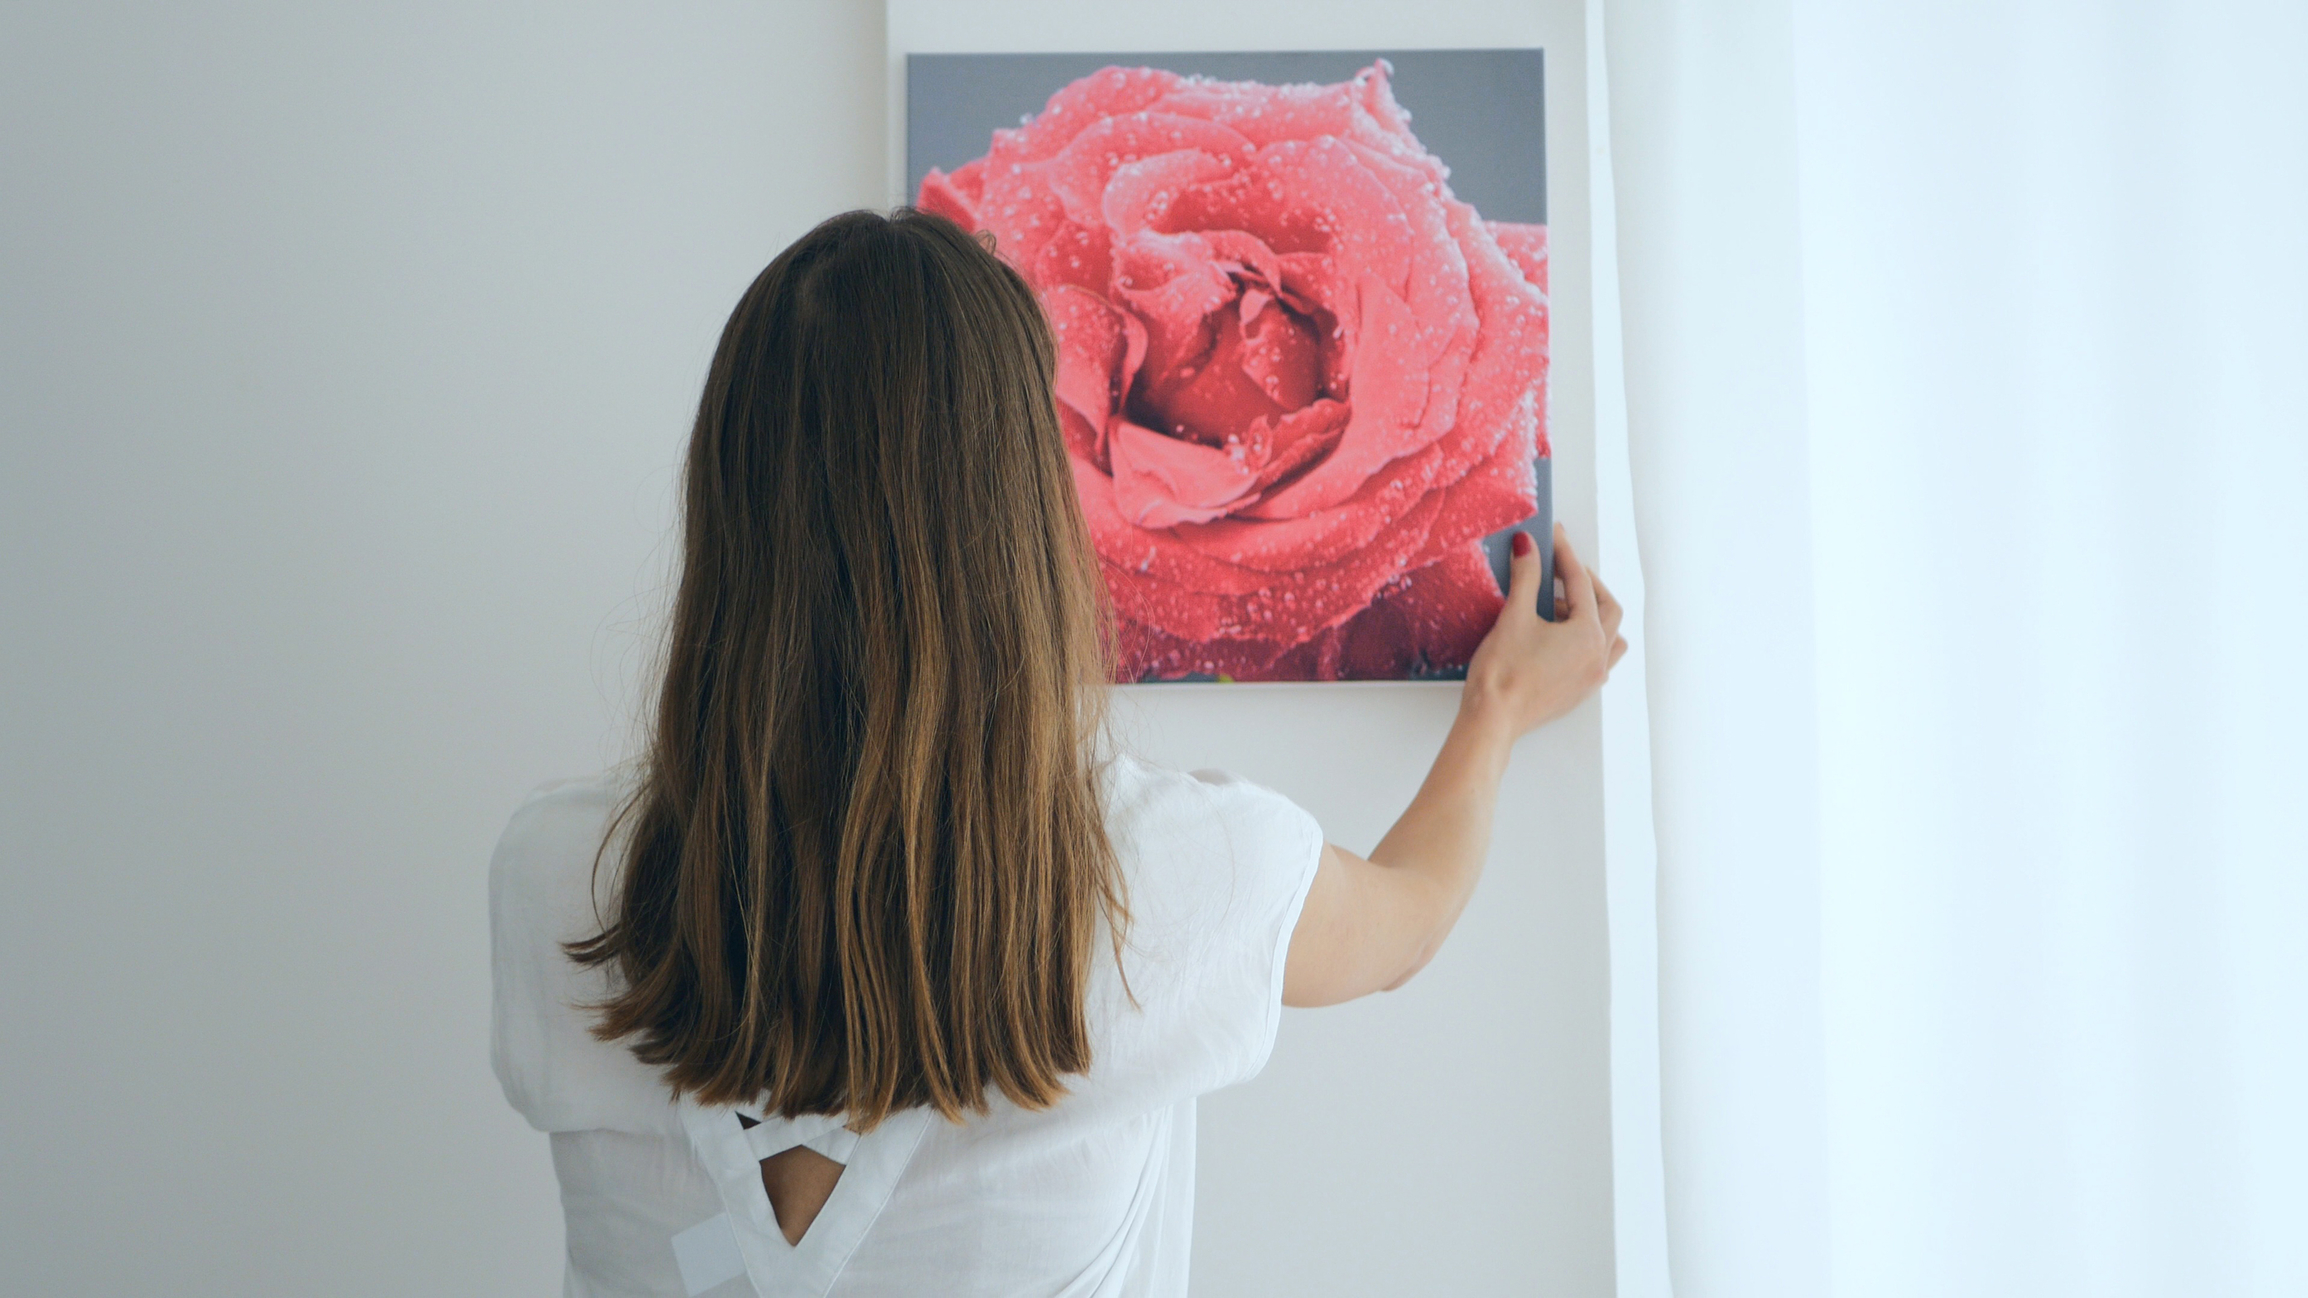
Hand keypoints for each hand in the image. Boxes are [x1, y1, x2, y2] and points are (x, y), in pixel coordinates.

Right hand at [1461, 523, 1625, 741]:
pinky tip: (1560, 636)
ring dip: (1591, 614)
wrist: (1492, 719)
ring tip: (1560, 605)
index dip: (1564, 555)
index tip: (1553, 537)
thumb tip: (1527, 546)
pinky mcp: (1579, 692)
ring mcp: (1592, 677)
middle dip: (1586, 583)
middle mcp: (1599, 657)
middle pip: (1607, 607)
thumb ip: (1525, 576)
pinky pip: (1598, 657)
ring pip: (1609, 635)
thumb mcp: (1514, 616)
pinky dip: (1586, 639)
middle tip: (1562, 567)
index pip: (1580, 584)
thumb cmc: (1503, 672)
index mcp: (1588, 636)